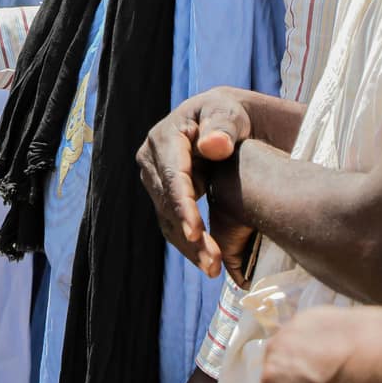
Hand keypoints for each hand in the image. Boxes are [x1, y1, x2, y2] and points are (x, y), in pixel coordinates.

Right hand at [136, 87, 253, 277]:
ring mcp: (155, 178)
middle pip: (167, 203)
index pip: (171, 176)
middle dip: (189, 234)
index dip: (182, 205)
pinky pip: (171, 221)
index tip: (196, 232)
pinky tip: (206, 261)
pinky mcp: (163, 193)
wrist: (225, 121)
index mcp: (164, 138)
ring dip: (188, 245)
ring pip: (166, 217)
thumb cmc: (229, 114)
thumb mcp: (230, 113)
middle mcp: (151, 159)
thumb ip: (223, 127)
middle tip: (213, 263)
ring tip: (213, 269)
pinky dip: (188, 243)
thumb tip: (212, 146)